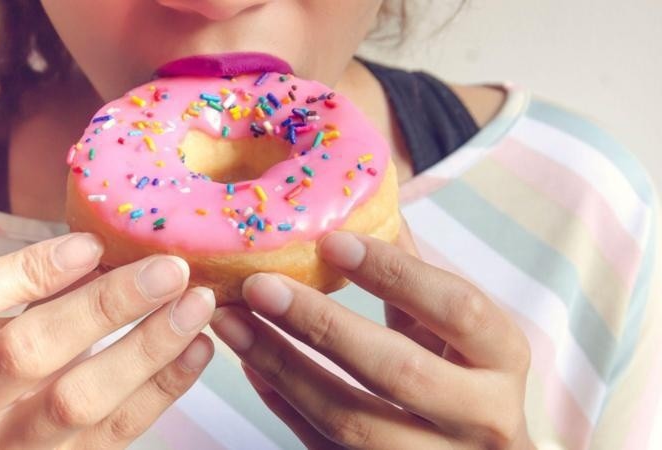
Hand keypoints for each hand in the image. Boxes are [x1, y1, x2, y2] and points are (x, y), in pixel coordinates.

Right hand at [0, 233, 215, 449]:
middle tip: (169, 270)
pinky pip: (118, 431)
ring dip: (148, 348)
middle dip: (106, 306)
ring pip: (79, 401)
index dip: (30, 270)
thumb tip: (120, 243)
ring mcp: (8, 448)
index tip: (94, 243)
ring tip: (196, 305)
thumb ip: (45, 282)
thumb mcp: (4, 315)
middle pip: (29, 353)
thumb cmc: (7, 352)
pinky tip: (198, 347)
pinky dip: (165, 385)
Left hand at [211, 224, 533, 449]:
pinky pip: (322, 445)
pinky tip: (250, 361)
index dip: (394, 273)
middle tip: (259, 285)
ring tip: (233, 322)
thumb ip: (414, 271)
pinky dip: (281, 401)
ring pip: (350, 419)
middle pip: (397, 370)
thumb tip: (364, 198)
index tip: (330, 240)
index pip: (457, 308)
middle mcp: (480, 417)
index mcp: (502, 359)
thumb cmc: (467, 379)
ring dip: (282, 366)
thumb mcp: (455, 326)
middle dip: (320, 324)